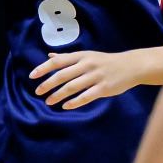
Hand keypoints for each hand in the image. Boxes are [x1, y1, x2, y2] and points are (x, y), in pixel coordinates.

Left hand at [30, 49, 146, 109]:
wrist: (131, 66)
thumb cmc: (105, 61)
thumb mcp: (87, 56)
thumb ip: (67, 58)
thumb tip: (49, 56)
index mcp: (81, 56)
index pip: (58, 61)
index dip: (44, 68)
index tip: (32, 76)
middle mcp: (87, 65)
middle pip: (63, 75)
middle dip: (48, 84)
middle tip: (37, 92)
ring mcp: (95, 76)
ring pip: (72, 87)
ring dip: (58, 95)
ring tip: (49, 102)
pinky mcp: (104, 88)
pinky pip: (86, 96)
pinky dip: (75, 102)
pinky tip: (65, 106)